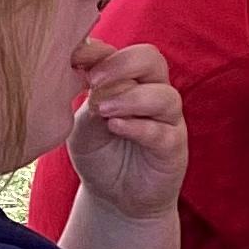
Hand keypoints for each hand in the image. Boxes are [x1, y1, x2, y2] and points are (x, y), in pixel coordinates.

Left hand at [65, 39, 184, 224]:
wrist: (115, 197)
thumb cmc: (100, 155)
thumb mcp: (83, 125)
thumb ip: (88, 99)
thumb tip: (87, 71)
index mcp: (128, 80)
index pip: (121, 52)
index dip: (98, 51)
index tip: (74, 58)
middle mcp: (152, 92)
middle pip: (152, 59)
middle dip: (123, 64)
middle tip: (94, 79)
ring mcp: (167, 119)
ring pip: (164, 95)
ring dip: (131, 97)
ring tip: (102, 110)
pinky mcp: (174, 146)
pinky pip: (163, 131)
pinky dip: (139, 126)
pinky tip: (116, 127)